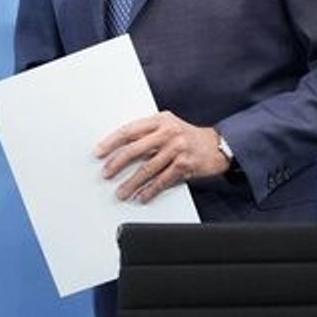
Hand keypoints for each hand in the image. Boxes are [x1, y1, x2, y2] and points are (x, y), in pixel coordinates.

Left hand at [94, 112, 231, 203]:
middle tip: (105, 173)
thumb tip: (120, 150)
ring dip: (131, 183)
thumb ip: (147, 134)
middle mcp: (168, 132)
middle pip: (135, 149)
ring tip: (121, 192)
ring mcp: (177, 149)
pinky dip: (150, 190)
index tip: (99, 152)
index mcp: (160, 120)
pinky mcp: (185, 165)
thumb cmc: (188, 136)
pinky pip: (162, 180)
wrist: (218, 145)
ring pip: (147, 169)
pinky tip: (142, 196)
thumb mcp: (168, 126)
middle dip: (117, 163)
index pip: (129, 130)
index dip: (111, 142)